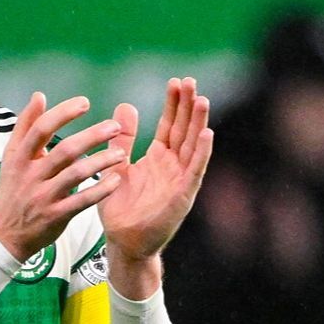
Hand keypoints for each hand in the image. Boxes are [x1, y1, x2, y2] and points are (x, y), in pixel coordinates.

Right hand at [0, 93, 126, 261]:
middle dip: (91, 136)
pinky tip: (116, 181)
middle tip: (114, 127)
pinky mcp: (55, 216)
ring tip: (120, 154)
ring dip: (101, 162)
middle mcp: (31, 175)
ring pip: (76, 174)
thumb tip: (39, 96)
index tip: (85, 103)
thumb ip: (25, 126)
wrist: (4, 235)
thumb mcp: (12, 158)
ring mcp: (43, 197)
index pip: (40, 129)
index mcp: (19, 158)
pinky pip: (82, 201)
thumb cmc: (13, 191)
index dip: (63, 113)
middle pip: (64, 150)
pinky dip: (100, 190)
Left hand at [98, 78, 212, 294]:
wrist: (122, 242)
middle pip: (185, 130)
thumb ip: (123, 139)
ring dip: (198, 124)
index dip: (174, 104)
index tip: (176, 81)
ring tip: (202, 100)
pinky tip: (206, 134)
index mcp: (159, 158)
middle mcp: (173, 166)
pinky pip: (194, 171)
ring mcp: (180, 180)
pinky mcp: (182, 196)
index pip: (170, 125)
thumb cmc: (120, 209)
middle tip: (191, 81)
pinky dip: (201, 153)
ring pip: (192, 147)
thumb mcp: (117, 166)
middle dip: (188, 106)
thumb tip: (125, 106)